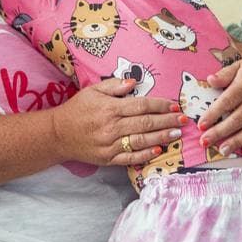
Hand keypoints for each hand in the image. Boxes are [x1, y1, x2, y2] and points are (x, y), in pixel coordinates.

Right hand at [50, 77, 183, 166]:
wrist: (58, 134)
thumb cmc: (77, 109)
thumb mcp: (92, 91)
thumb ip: (114, 86)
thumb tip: (134, 82)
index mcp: (110, 108)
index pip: (141, 106)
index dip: (160, 105)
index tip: (174, 105)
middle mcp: (112, 127)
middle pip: (145, 123)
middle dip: (167, 121)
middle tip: (183, 120)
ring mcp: (110, 145)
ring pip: (141, 141)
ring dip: (162, 137)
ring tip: (177, 134)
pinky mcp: (108, 158)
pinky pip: (130, 158)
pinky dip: (145, 155)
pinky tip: (158, 150)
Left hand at [200, 53, 241, 156]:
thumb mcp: (241, 64)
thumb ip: (225, 74)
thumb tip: (209, 80)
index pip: (227, 101)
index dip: (213, 114)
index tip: (201, 125)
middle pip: (237, 119)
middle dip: (220, 132)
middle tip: (205, 142)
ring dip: (236, 141)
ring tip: (222, 151)